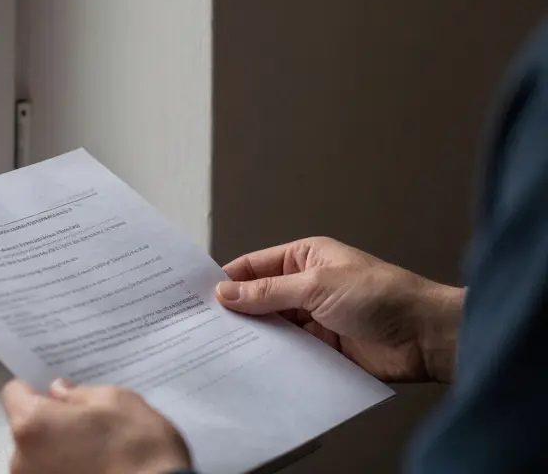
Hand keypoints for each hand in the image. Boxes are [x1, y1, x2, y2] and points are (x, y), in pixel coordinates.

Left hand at [1, 379, 190, 473]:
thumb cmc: (138, 450)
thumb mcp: (114, 401)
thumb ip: (78, 393)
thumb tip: (60, 392)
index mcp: (32, 424)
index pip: (13, 394)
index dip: (33, 388)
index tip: (52, 392)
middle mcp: (22, 459)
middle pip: (25, 428)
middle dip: (49, 422)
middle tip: (85, 421)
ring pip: (38, 456)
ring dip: (58, 450)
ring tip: (96, 450)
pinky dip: (67, 470)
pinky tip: (96, 468)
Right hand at [216, 237, 463, 382]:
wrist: (426, 337)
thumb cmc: (381, 296)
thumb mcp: (316, 286)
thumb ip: (268, 292)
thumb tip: (226, 292)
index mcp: (304, 258)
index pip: (254, 267)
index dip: (227, 280)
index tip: (198, 297)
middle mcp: (306, 287)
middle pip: (259, 299)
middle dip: (236, 311)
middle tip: (202, 327)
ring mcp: (314, 319)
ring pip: (273, 328)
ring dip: (254, 337)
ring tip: (221, 349)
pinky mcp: (323, 349)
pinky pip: (290, 353)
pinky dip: (273, 358)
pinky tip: (253, 365)